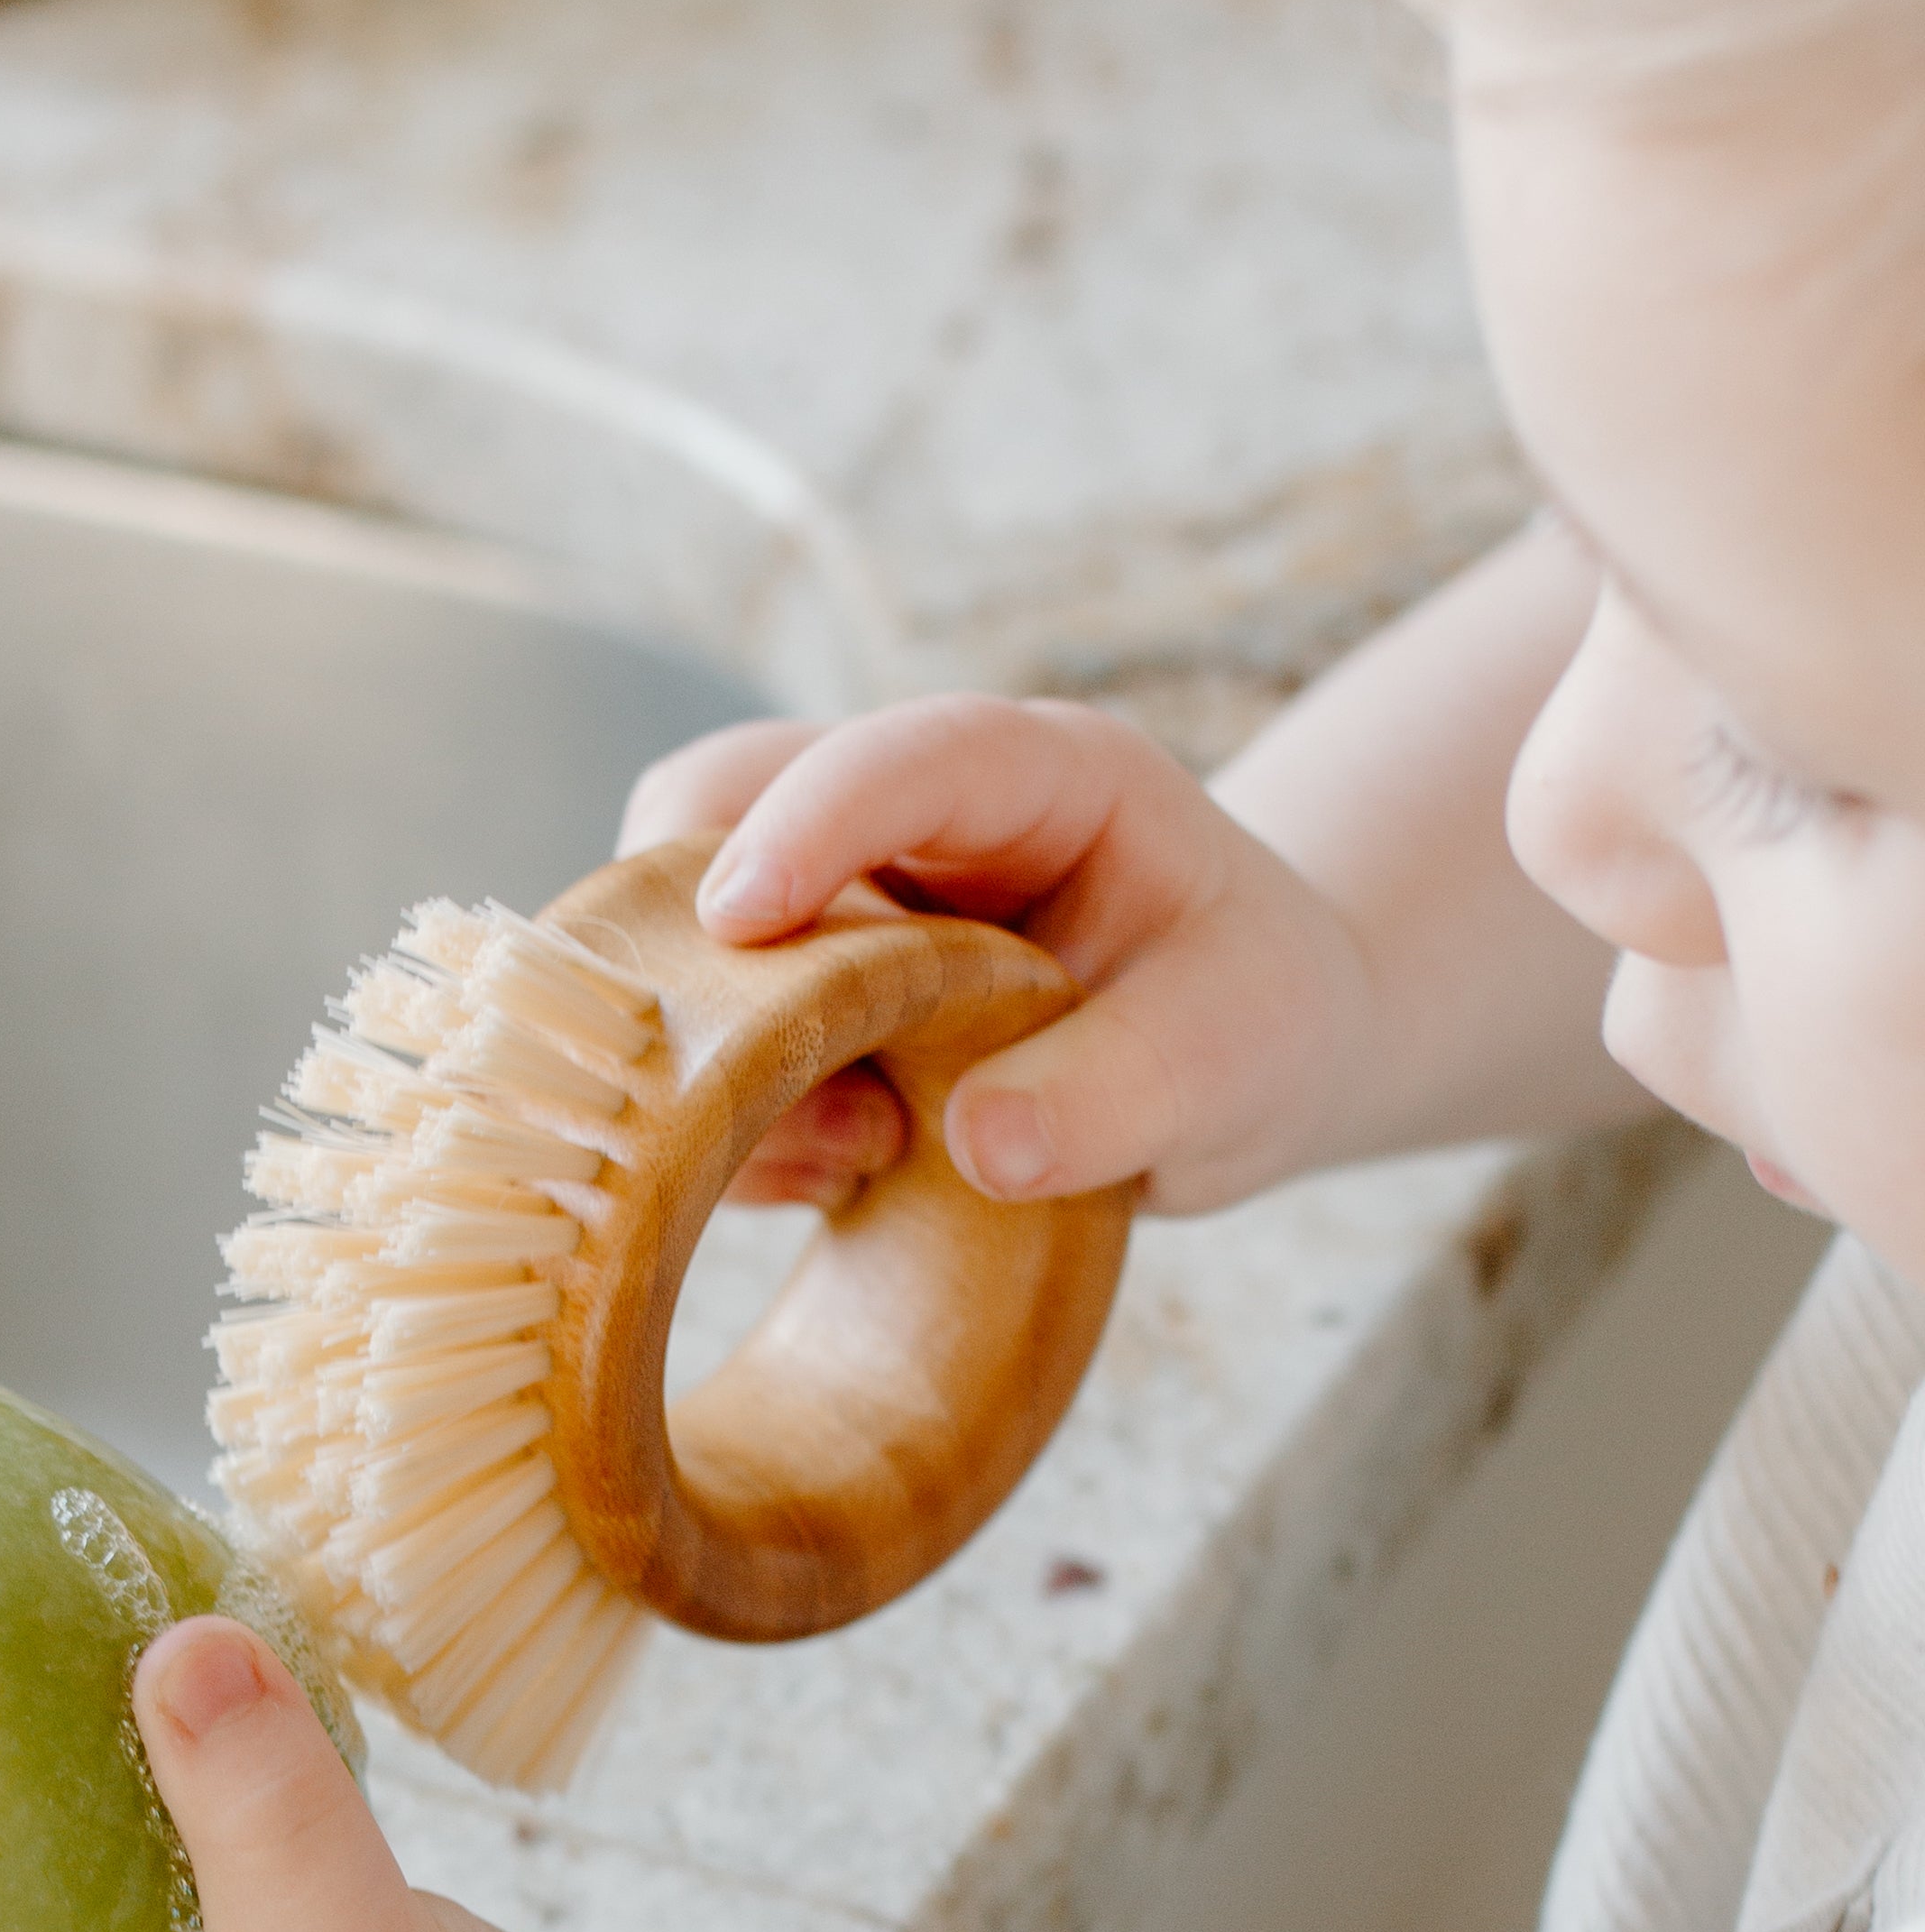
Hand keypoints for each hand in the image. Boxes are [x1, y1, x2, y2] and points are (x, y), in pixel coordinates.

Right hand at [620, 695, 1381, 1219]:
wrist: (1242, 1056)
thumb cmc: (1250, 1022)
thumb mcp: (1237, 1056)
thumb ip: (1127, 1094)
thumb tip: (980, 1147)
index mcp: (1045, 778)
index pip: (911, 757)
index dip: (814, 821)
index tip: (740, 919)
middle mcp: (918, 818)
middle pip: (723, 800)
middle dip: (696, 935)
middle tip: (762, 1081)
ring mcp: (845, 900)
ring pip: (681, 922)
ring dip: (714, 1049)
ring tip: (853, 1154)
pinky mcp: (803, 993)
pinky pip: (705, 1035)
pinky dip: (731, 1113)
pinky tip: (838, 1173)